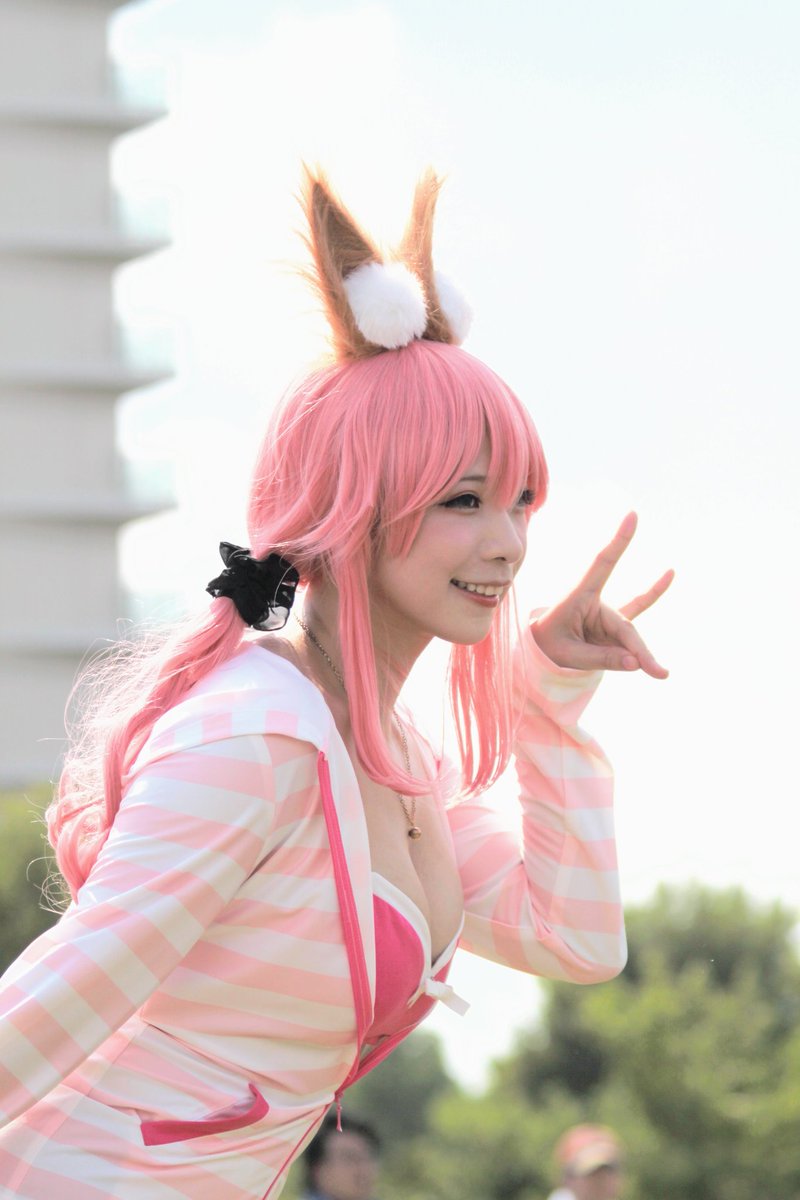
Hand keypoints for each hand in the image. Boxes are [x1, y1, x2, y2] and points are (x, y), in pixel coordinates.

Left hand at [531, 512, 673, 677]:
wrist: (538, 648)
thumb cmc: (547, 646)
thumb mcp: (568, 656)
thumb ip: (601, 659)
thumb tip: (636, 662)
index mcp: (578, 595)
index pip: (602, 564)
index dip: (618, 542)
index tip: (633, 516)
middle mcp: (595, 599)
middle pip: (624, 627)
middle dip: (639, 652)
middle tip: (660, 673)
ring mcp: (606, 612)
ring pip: (630, 636)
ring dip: (639, 655)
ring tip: (661, 673)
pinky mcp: (612, 623)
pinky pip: (636, 608)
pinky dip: (652, 593)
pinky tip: (669, 572)